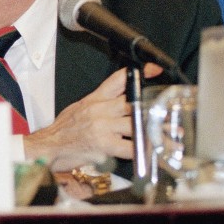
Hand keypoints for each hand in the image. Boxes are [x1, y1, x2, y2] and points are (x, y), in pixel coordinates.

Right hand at [23, 64, 162, 170]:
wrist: (49, 146)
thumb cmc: (64, 131)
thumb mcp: (80, 108)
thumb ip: (100, 102)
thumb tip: (120, 100)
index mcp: (94, 99)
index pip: (117, 81)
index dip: (137, 74)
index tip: (153, 69)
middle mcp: (99, 110)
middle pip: (134, 103)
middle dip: (156, 110)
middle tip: (173, 115)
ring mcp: (102, 126)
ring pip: (137, 125)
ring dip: (157, 133)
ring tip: (173, 138)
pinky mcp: (104, 144)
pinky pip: (131, 147)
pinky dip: (144, 151)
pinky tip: (154, 154)